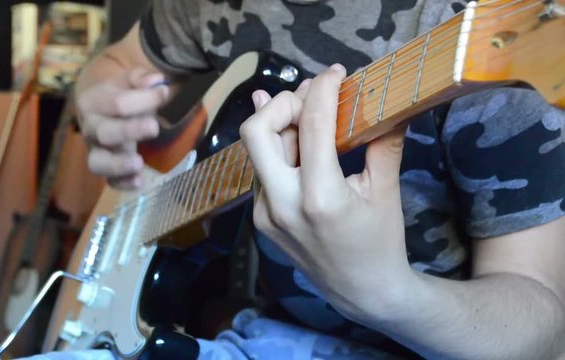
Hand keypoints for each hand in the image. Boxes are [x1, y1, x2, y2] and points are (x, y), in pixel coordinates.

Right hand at [77, 68, 171, 188]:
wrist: (100, 109)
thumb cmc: (119, 93)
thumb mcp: (127, 80)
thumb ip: (140, 78)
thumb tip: (155, 81)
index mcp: (93, 101)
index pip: (117, 103)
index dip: (144, 99)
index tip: (165, 94)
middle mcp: (91, 127)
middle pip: (105, 132)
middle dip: (129, 131)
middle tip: (154, 127)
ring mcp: (96, 151)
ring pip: (98, 163)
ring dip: (118, 165)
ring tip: (139, 163)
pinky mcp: (106, 168)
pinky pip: (109, 181)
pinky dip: (123, 184)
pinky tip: (139, 182)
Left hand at [239, 65, 413, 318]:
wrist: (361, 291)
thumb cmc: (380, 241)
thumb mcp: (385, 189)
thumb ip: (381, 140)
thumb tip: (385, 100)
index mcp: (319, 198)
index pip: (310, 125)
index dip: (321, 89)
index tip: (334, 74)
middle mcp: (283, 205)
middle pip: (256, 132)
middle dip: (282, 104)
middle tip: (310, 98)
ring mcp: (266, 214)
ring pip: (256, 150)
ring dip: (279, 125)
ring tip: (306, 112)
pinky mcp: (262, 218)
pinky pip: (261, 171)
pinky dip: (276, 150)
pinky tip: (292, 139)